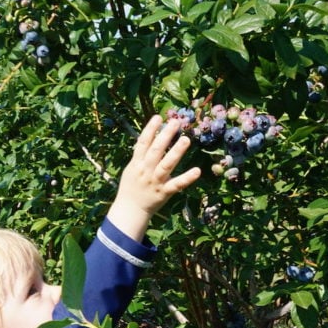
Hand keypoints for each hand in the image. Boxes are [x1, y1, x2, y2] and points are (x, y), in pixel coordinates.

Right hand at [107, 115, 200, 240]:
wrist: (130, 210)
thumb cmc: (132, 187)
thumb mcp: (131, 169)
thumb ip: (140, 154)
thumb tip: (149, 136)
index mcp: (137, 164)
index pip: (143, 143)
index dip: (150, 129)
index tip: (158, 117)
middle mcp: (146, 171)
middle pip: (156, 151)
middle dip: (165, 135)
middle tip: (176, 122)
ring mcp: (155, 182)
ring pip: (166, 165)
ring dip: (176, 152)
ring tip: (186, 139)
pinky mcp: (164, 192)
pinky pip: (176, 185)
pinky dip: (186, 178)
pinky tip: (197, 171)